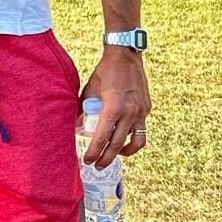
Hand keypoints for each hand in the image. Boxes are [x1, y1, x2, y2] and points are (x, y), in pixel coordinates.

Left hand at [79, 47, 150, 165]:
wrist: (126, 56)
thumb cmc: (104, 72)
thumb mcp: (89, 90)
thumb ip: (82, 109)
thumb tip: (75, 126)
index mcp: (113, 107)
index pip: (102, 138)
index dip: (94, 152)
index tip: (87, 160)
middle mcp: (130, 112)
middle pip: (117, 145)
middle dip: (106, 158)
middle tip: (97, 166)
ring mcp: (141, 111)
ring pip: (136, 142)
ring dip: (125, 153)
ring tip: (115, 156)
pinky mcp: (146, 109)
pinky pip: (140, 129)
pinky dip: (132, 137)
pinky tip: (123, 139)